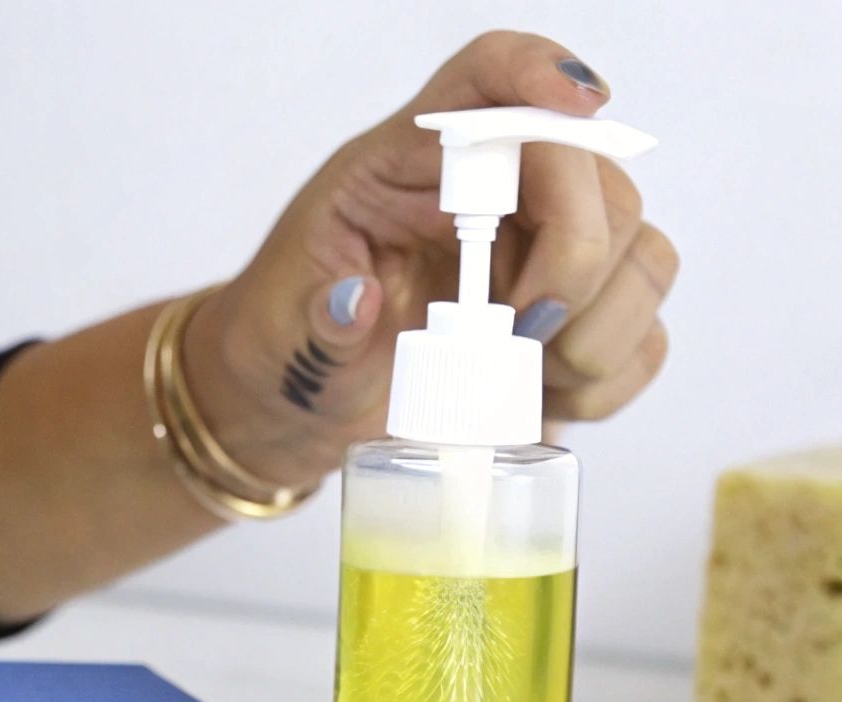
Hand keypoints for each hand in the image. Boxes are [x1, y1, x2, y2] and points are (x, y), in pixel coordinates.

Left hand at [185, 31, 679, 488]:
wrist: (297, 405)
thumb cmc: (287, 341)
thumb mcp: (281, 328)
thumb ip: (315, 319)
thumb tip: (353, 304)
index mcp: (407, 166)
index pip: (484, 78)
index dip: (537, 73)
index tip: (576, 106)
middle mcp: (487, 195)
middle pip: (592, 177)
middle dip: (576, 260)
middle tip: (520, 334)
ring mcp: (538, 255)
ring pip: (640, 250)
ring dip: (604, 324)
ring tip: (533, 373)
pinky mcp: (568, 322)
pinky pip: (644, 330)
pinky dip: (613, 372)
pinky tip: (551, 397)